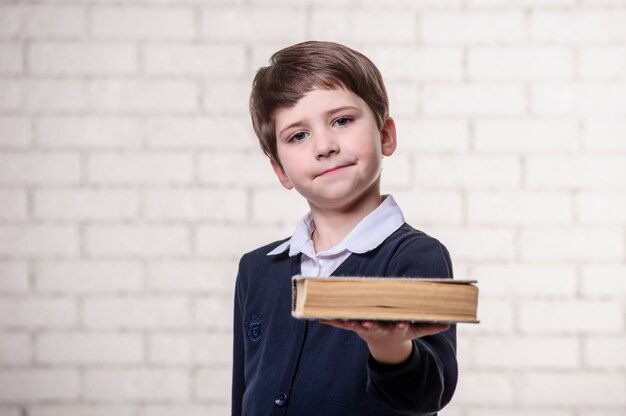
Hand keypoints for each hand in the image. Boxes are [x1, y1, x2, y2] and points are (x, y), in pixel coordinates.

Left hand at [320, 320, 448, 364]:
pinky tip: (320, 317)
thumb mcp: (417, 331)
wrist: (385, 345)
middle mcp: (379, 329)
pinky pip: (341, 324)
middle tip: (365, 323)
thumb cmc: (401, 331)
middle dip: (370, 325)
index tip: (402, 324)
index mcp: (395, 329)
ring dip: (348, 322)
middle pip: (374, 327)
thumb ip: (431, 326)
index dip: (400, 326)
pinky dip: (331, 321)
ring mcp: (365, 328)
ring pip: (355, 324)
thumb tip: (448, 322)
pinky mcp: (354, 326)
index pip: (399, 327)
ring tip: (341, 319)